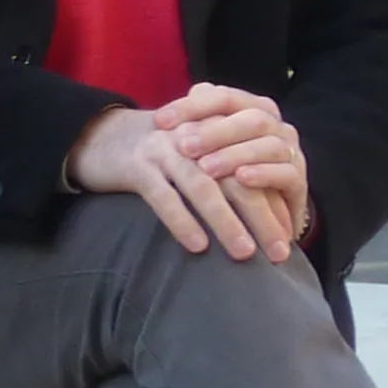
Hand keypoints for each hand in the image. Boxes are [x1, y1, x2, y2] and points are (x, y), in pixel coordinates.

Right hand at [69, 84, 308, 261]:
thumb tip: (264, 215)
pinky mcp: (136, 166)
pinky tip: (197, 246)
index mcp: (214, 134)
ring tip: (245, 253)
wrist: (98, 135)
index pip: (253, 168)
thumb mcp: (193, 154)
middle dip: (262, 216)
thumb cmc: (155, 154)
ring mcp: (164, 150)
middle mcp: (194, 138)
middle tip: (279, 251)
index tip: (289, 235)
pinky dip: (182, 222)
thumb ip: (225, 173)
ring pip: (203, 187)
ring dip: (227, 222)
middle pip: (237, 178)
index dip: (273, 201)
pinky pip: (163, 197)